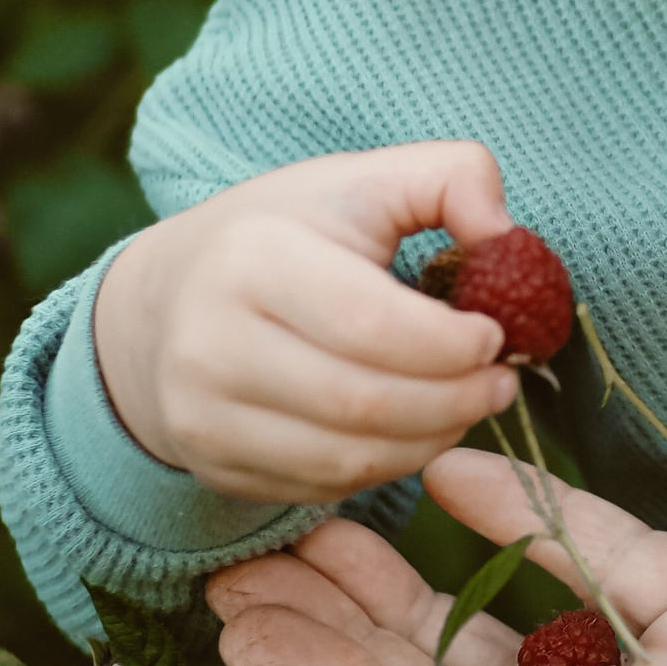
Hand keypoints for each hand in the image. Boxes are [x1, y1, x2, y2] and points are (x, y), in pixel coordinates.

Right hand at [94, 143, 524, 501]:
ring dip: (432, 441)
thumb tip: (506, 232)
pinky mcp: (215, 467)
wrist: (160, 305)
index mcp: (252, 260)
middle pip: (366, 403)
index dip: (450, 343)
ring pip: (349, 459)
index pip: (371, 324)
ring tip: (467, 406)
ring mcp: (205, 417)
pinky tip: (413, 431)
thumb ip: (451, 177)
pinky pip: (323, 488)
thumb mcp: (360, 180)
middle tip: (500, 384)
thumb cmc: (282, 236)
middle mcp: (212, 345)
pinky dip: (386, 467)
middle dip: (456, 401)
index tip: (495, 336)